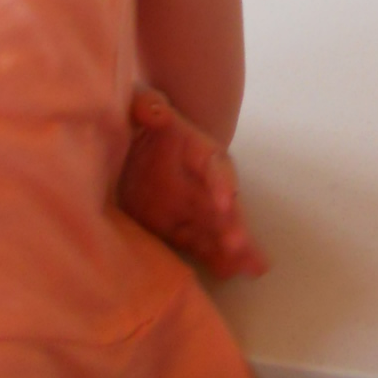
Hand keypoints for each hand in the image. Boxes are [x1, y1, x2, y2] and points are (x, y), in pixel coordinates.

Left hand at [117, 87, 267, 279]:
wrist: (125, 145)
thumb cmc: (139, 117)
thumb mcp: (139, 104)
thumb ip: (147, 105)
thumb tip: (155, 112)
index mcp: (196, 150)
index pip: (215, 165)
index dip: (221, 183)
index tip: (226, 203)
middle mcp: (200, 182)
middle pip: (224, 204)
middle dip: (233, 224)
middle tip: (240, 246)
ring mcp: (190, 207)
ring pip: (217, 229)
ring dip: (233, 247)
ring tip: (252, 268)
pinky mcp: (175, 227)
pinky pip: (199, 245)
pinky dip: (214, 259)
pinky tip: (229, 273)